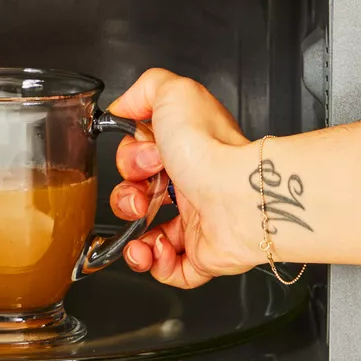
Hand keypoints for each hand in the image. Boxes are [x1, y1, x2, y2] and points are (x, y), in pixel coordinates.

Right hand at [107, 69, 260, 287]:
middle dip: (125, 198)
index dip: (128, 161)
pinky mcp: (203, 256)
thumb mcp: (173, 92)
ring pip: (149, 238)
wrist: (237, 192)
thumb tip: (123, 105)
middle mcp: (193, 187)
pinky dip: (153, 263)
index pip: (142, 161)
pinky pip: (169, 270)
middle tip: (142, 191)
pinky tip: (155, 247)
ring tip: (139, 230)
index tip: (141, 157)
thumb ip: (145, 90)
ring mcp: (199, 224)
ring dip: (131, 237)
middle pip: (139, 200)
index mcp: (186, 152)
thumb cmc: (210, 147)